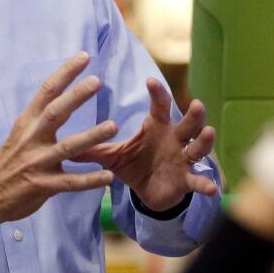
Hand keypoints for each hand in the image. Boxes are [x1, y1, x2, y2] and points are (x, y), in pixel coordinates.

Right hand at [0, 52, 118, 242]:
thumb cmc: (8, 162)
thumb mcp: (19, 135)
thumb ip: (40, 121)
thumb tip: (63, 101)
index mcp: (26, 123)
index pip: (46, 91)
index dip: (65, 73)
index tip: (83, 57)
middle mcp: (31, 139)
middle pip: (55, 112)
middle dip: (76, 96)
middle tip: (97, 81)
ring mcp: (36, 162)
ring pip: (67, 147)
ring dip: (91, 136)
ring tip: (112, 126)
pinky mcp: (42, 185)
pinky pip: (70, 182)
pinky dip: (89, 180)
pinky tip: (108, 176)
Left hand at [73, 78, 217, 211]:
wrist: (149, 191)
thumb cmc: (134, 165)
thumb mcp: (112, 156)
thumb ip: (92, 148)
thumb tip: (61, 142)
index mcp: (157, 127)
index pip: (159, 106)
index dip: (157, 94)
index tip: (150, 81)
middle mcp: (174, 139)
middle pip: (187, 123)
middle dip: (193, 115)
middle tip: (196, 103)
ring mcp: (183, 159)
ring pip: (198, 147)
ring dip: (204, 141)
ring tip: (209, 132)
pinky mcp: (186, 179)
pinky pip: (198, 180)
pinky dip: (205, 183)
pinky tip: (212, 188)